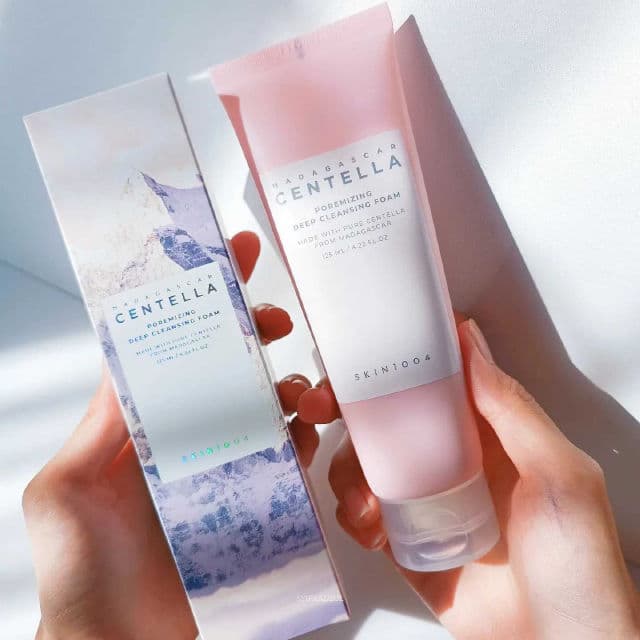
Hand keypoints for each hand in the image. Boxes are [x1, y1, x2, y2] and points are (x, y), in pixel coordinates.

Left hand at [23, 232, 305, 639]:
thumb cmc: (84, 572)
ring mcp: (227, 464)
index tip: (233, 257)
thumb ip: (100, 423)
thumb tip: (127, 356)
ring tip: (307, 397)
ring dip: (294, 386)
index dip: (203, 299)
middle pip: (231, 364)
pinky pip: (289, 456)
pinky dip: (304, 439)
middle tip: (279, 325)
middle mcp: (190, 433)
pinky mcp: (257, 499)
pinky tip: (307, 438)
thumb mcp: (67, 488)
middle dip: (257, 333)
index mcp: (145, 421)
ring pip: (269, 405)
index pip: (176, 346)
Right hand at [305, 316, 639, 638]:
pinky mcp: (406, 541)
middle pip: (385, 420)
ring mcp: (424, 501)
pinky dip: (353, 515)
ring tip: (362, 501)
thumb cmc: (576, 565)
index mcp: (486, 435)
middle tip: (322, 408)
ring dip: (347, 471)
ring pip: (365, 464)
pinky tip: (368, 528)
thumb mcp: (557, 475)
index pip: (430, 383)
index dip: (392, 364)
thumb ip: (512, 409)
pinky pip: (364, 514)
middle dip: (346, 410)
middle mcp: (449, 461)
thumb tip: (472, 344)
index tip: (359, 355)